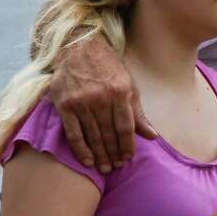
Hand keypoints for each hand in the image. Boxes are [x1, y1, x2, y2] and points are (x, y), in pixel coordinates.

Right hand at [48, 34, 156, 172]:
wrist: (80, 47)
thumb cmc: (108, 68)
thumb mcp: (129, 85)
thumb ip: (138, 113)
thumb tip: (152, 136)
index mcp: (120, 92)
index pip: (126, 127)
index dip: (127, 145)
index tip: (128, 158)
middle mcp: (100, 98)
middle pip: (109, 134)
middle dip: (113, 154)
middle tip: (115, 167)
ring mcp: (81, 102)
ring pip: (92, 136)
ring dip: (99, 155)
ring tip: (104, 168)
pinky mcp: (64, 105)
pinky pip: (73, 133)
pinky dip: (81, 149)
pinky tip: (88, 160)